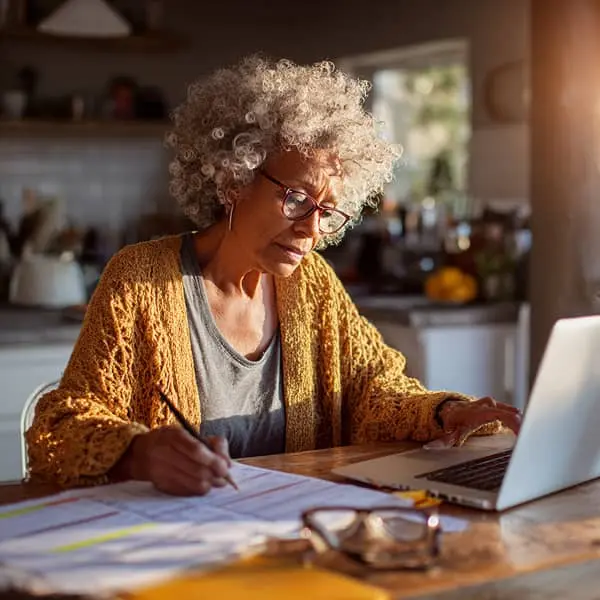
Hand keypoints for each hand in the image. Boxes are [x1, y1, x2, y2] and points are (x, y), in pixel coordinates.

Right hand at [115, 426, 231, 495]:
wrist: (141, 453)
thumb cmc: (172, 440)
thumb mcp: (189, 433)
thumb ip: (211, 444)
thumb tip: (227, 465)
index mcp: (173, 436)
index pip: (197, 451)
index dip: (214, 461)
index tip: (225, 468)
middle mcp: (164, 453)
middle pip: (198, 470)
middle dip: (215, 476)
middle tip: (223, 477)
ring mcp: (160, 471)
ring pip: (194, 484)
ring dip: (209, 485)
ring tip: (214, 481)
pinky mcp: (161, 485)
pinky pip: (187, 492)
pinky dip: (198, 490)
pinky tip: (200, 484)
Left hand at [429, 397, 521, 448]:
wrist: (453, 408)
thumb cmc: (454, 421)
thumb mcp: (450, 432)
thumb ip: (442, 442)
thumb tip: (429, 447)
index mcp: (483, 411)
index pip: (506, 415)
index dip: (518, 424)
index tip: (525, 435)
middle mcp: (491, 404)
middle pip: (514, 413)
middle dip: (524, 426)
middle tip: (531, 441)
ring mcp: (496, 404)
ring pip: (515, 412)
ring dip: (523, 424)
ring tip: (530, 438)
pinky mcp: (499, 407)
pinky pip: (513, 413)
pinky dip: (519, 422)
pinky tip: (525, 433)